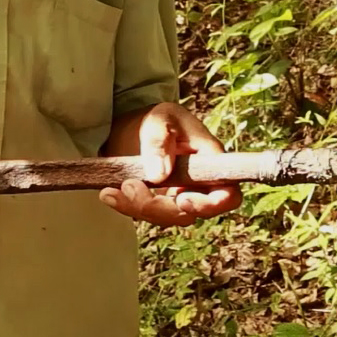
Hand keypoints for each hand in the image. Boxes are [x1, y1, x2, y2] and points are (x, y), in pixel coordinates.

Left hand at [99, 103, 241, 226]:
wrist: (137, 125)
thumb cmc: (158, 118)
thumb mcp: (159, 119)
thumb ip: (159, 142)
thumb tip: (159, 176)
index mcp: (211, 161)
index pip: (228, 195)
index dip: (212, 205)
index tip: (182, 198)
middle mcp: (200, 184)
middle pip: (191, 213)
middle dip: (160, 207)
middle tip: (130, 186)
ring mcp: (180, 196)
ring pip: (168, 217)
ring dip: (139, 207)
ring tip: (114, 189)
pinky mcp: (160, 202)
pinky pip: (148, 214)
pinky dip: (127, 206)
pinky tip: (109, 193)